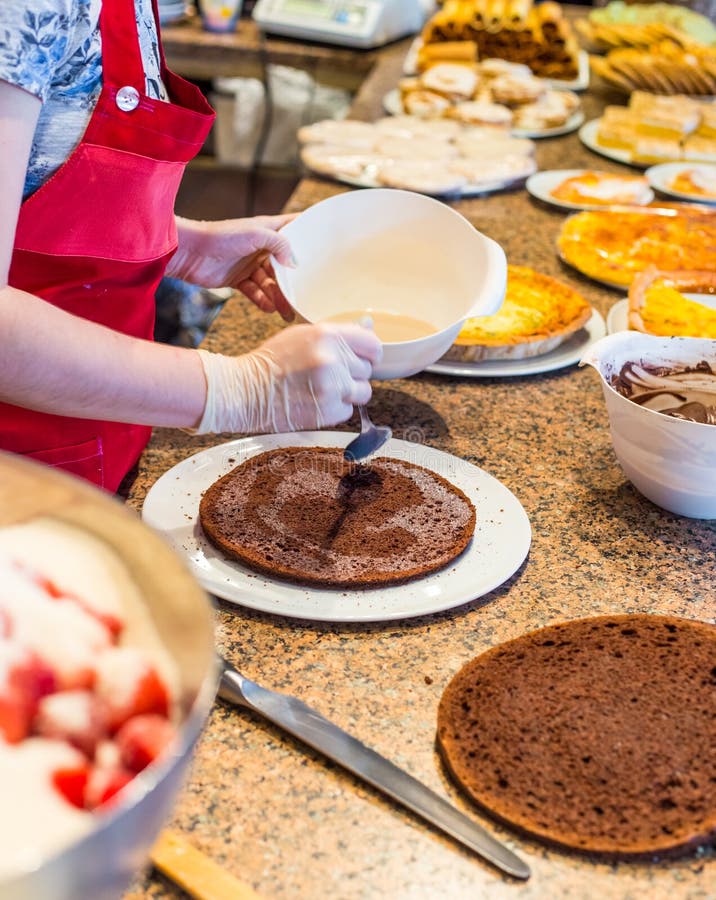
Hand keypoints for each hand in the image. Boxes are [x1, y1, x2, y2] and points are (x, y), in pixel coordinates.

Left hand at [168, 215, 297, 320]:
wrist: (189, 252)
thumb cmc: (221, 236)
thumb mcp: (256, 234)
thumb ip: (280, 245)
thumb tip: (296, 263)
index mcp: (268, 230)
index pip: (294, 228)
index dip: (309, 234)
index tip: (327, 244)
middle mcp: (261, 247)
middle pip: (285, 266)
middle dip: (295, 281)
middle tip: (305, 296)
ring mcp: (249, 264)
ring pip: (270, 283)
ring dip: (278, 297)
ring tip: (286, 312)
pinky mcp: (238, 279)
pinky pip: (255, 292)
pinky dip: (261, 300)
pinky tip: (268, 308)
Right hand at [192, 323, 382, 434]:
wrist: (245, 391)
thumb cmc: (271, 362)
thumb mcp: (302, 335)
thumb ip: (337, 336)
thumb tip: (369, 331)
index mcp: (327, 335)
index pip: (373, 345)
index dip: (369, 354)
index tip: (363, 358)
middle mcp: (333, 360)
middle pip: (366, 370)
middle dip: (352, 374)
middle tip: (329, 375)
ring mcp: (332, 388)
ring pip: (363, 392)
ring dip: (348, 393)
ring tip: (323, 389)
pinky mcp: (328, 412)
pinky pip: (349, 411)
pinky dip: (336, 409)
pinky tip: (316, 402)